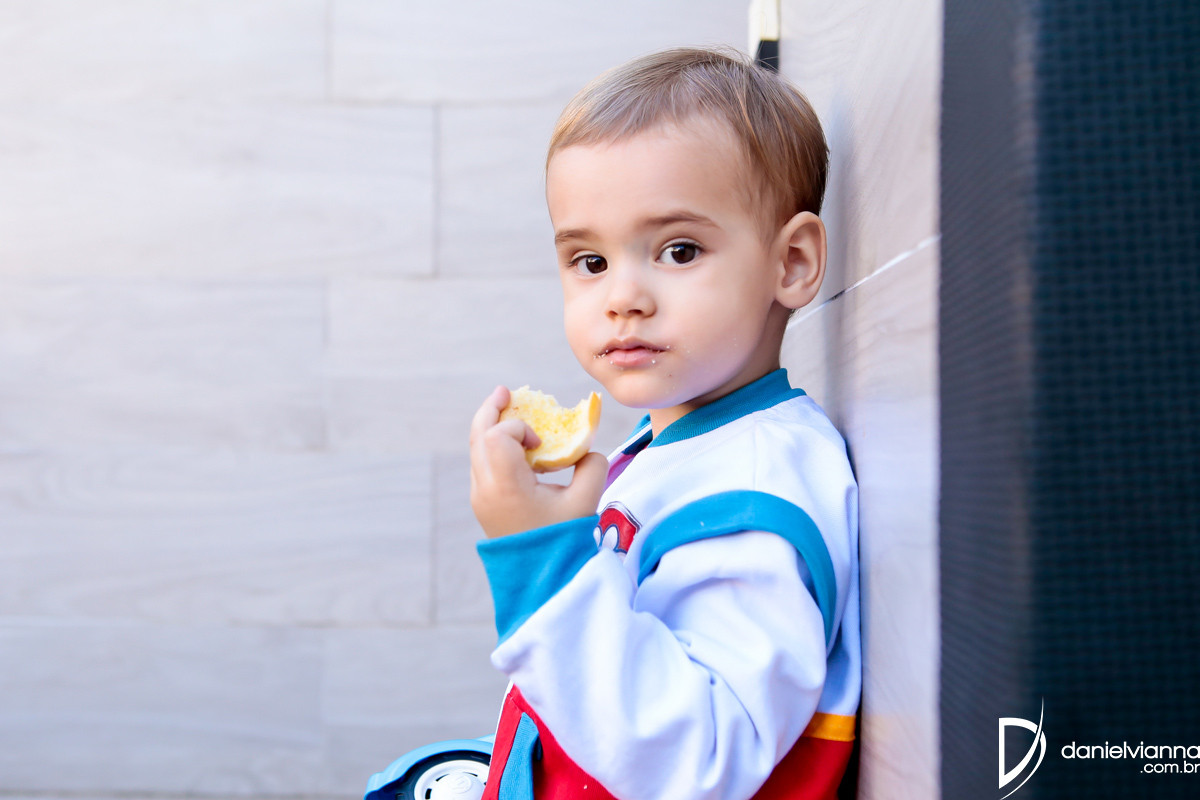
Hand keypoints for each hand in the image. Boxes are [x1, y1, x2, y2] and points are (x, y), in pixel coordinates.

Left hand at [469, 385, 608, 537]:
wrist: (541, 578)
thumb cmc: (564, 540)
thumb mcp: (585, 502)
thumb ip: (592, 467)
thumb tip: (587, 449)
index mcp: (506, 487)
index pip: (497, 436)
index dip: (517, 428)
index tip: (541, 443)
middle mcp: (485, 489)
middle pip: (478, 436)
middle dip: (492, 410)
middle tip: (506, 391)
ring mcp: (480, 497)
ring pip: (476, 449)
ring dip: (492, 426)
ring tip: (508, 408)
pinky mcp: (483, 503)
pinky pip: (482, 463)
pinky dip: (494, 446)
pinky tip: (513, 443)